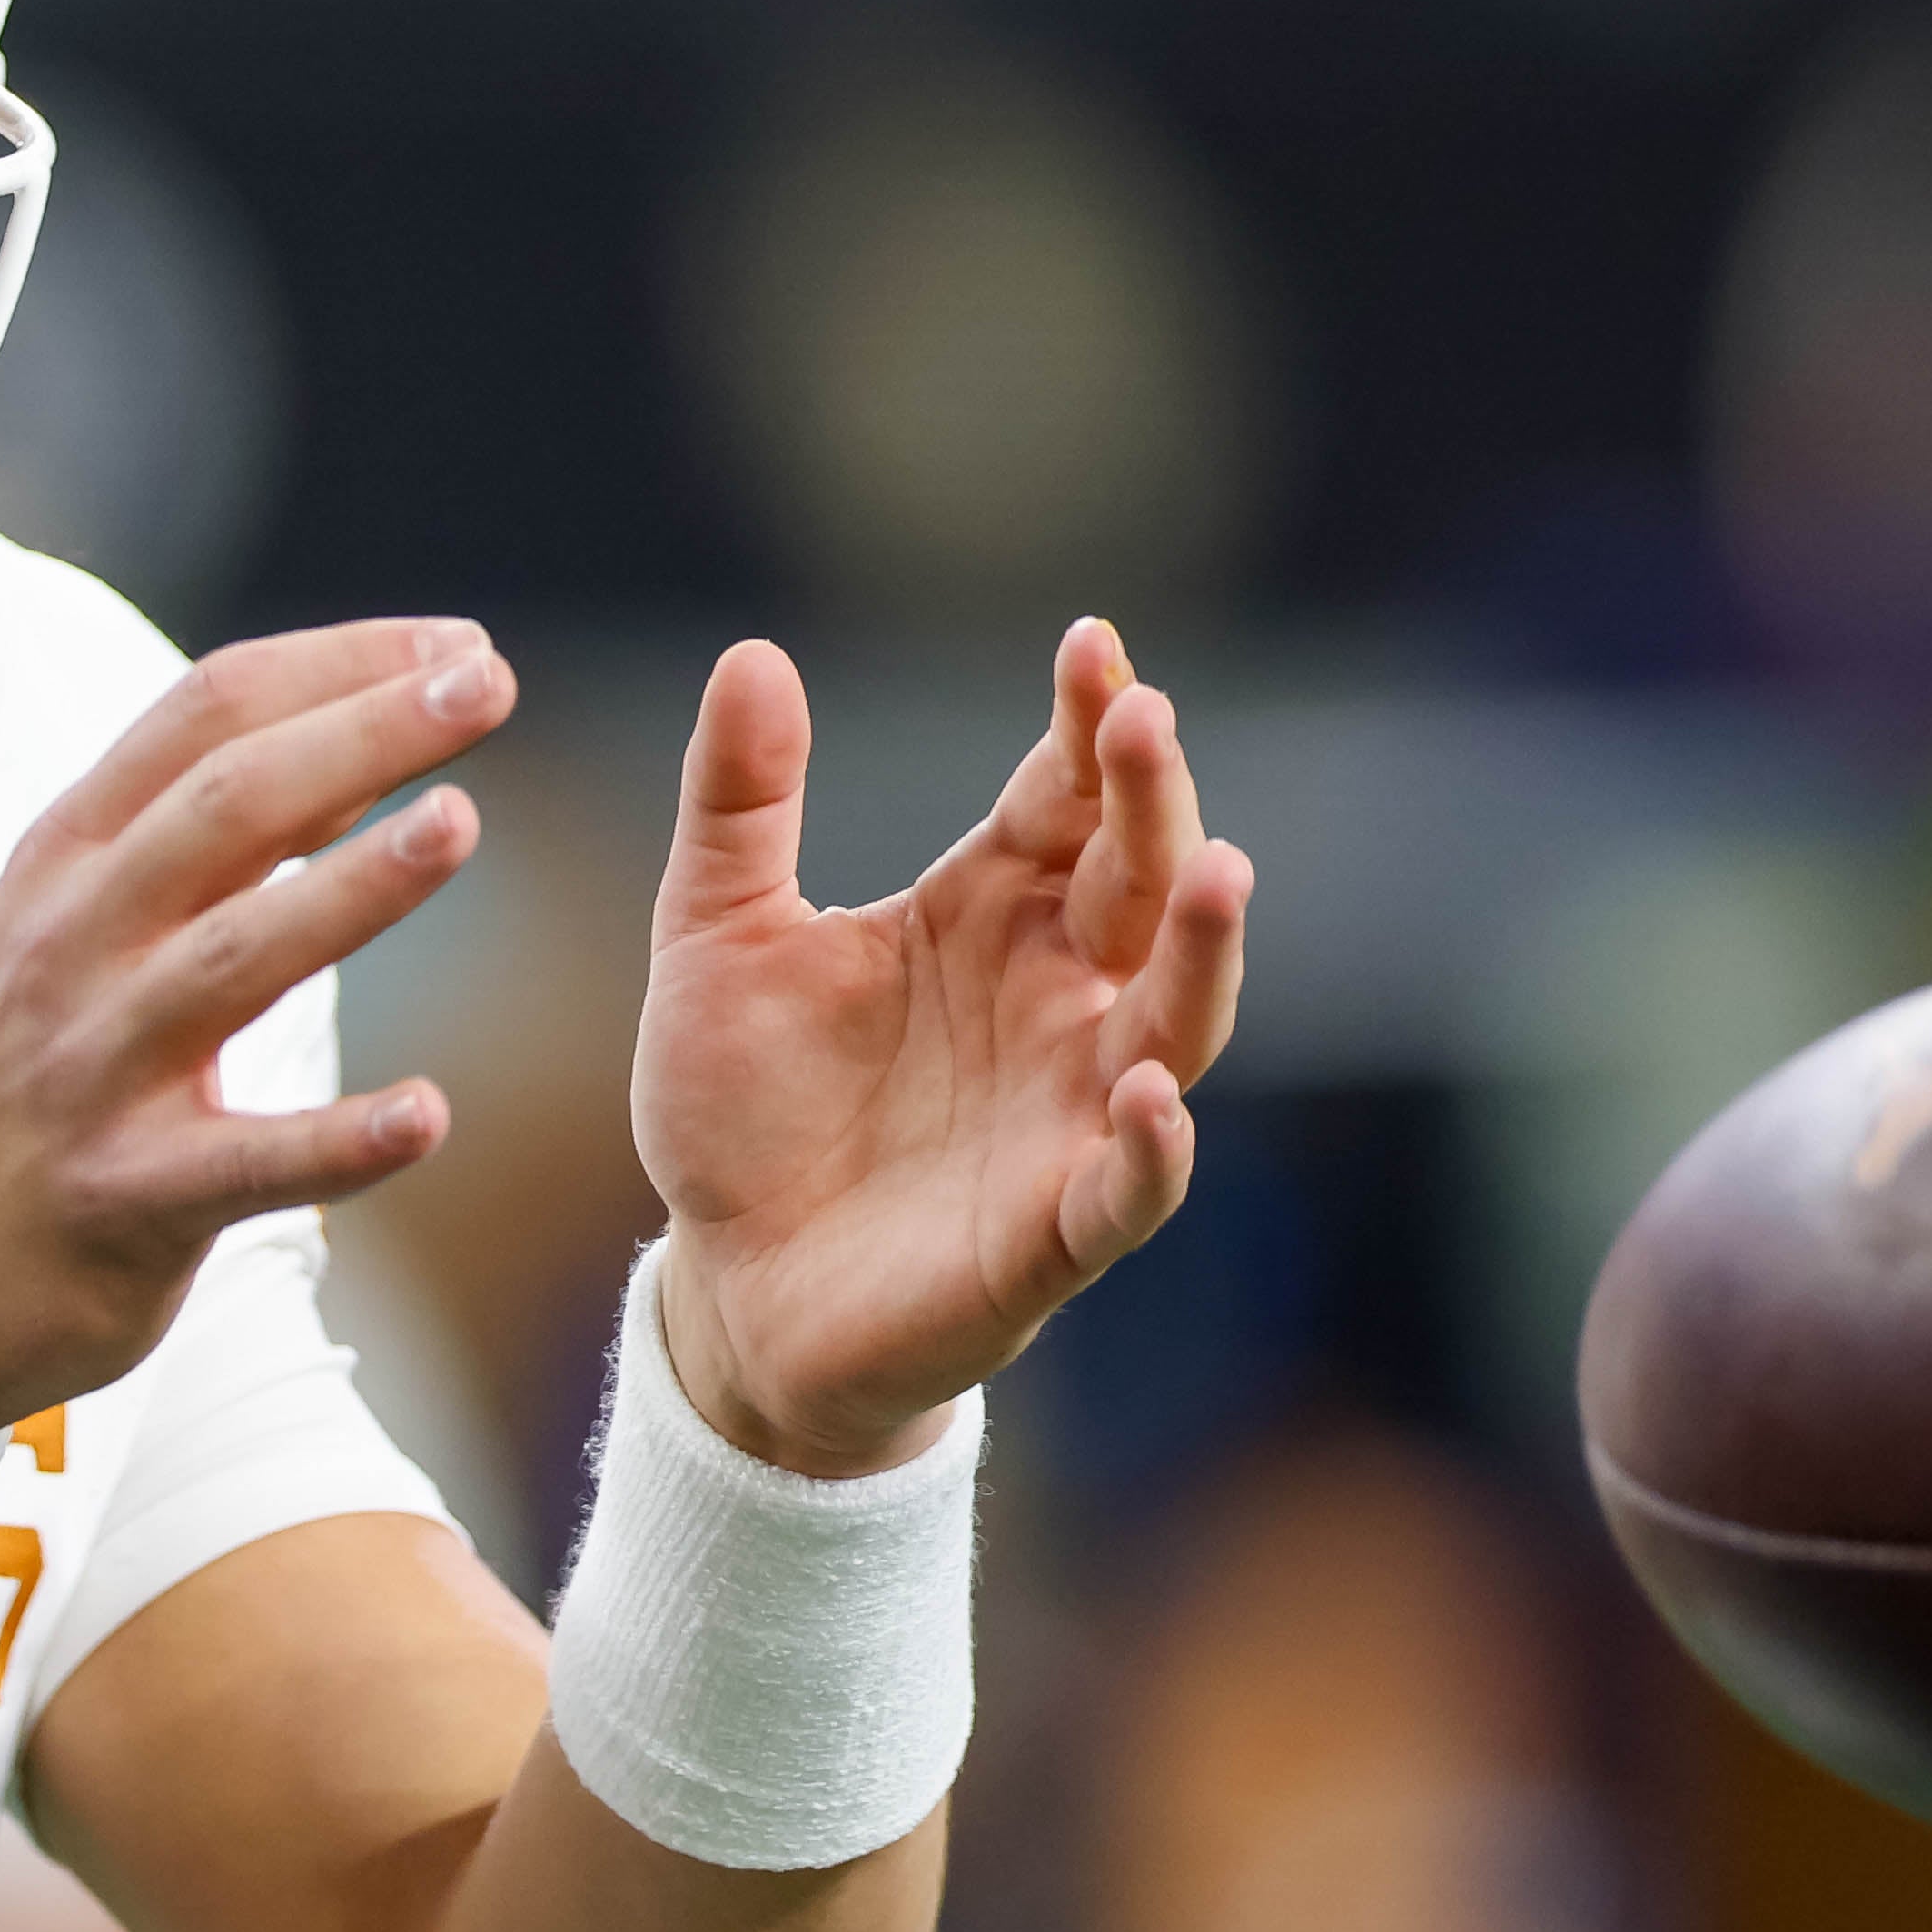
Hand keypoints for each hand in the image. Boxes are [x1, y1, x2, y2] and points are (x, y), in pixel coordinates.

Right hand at [0, 618, 507, 1438]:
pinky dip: (342, 1139)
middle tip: (489, 683)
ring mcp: (93, 1071)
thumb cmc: (4, 1091)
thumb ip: (195, 842)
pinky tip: (427, 1115)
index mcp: (62, 862)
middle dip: (364, 731)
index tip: (452, 646)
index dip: (335, 666)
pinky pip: (250, 1163)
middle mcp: (72, 945)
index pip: (201, 716)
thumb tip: (350, 749)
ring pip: (236, 956)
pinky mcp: (128, 1199)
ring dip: (354, 886)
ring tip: (459, 823)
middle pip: (227, 804)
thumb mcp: (62, 929)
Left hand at [637, 620, 1249, 1476]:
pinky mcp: (1048, 1233)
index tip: (1092, 647)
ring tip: (1216, 871)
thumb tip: (752, 653)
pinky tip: (1148, 1096)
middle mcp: (1053, 1001)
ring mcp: (1064, 1115)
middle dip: (1151, 802)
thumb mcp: (715, 938)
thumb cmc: (745, 1110)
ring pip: (1173, 1024)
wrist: (728, 1284)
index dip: (1087, 727)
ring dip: (1201, 953)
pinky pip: (1124, 1189)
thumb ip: (739, 805)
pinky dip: (1149, 1149)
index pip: (1065, 800)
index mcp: (989, 915)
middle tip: (1144, 718)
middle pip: (1136, 887)